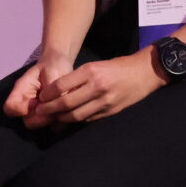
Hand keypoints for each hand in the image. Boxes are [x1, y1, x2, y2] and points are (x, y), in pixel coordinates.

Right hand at [3, 55, 70, 126]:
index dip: (22, 110)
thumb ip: (51, 87)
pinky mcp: (49, 118)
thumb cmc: (53, 66)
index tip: (38, 101)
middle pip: (28, 123)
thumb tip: (55, 103)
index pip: (10, 108)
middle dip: (44, 118)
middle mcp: (27, 105)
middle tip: (56, 106)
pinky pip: (54, 127)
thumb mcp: (52, 71)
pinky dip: (62, 122)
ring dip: (54, 120)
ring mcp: (37, 113)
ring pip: (42, 127)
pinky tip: (67, 111)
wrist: (60, 67)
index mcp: (21, 90)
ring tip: (63, 107)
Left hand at [28, 49, 167, 126]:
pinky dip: (77, 120)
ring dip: (61, 118)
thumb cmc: (118, 67)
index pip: (62, 85)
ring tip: (52, 119)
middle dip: (50, 109)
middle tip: (40, 112)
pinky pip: (89, 119)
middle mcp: (97, 87)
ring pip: (77, 115)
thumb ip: (78, 78)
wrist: (145, 72)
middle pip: (67, 102)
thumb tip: (57, 91)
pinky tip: (69, 121)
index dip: (48, 94)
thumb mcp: (96, 65)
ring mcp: (105, 101)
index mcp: (91, 71)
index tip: (41, 98)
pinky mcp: (112, 111)